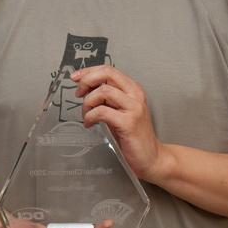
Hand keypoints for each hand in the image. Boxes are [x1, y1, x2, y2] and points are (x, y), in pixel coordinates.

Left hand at [71, 65, 160, 180]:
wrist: (151, 157)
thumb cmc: (133, 136)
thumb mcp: (119, 110)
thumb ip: (107, 98)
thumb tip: (86, 88)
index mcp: (133, 89)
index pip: (109, 70)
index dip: (89, 71)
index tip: (76, 78)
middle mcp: (135, 95)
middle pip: (107, 74)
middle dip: (87, 80)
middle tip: (78, 93)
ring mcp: (133, 108)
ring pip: (103, 91)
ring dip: (88, 102)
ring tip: (86, 114)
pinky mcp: (128, 123)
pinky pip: (102, 112)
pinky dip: (90, 116)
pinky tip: (89, 124)